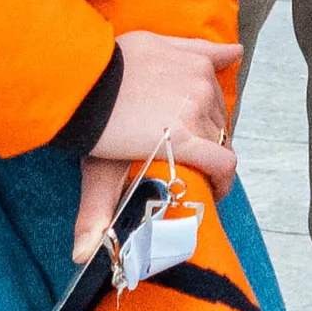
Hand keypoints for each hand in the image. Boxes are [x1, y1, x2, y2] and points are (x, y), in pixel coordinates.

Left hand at [74, 33, 239, 254]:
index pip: (225, 166)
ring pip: (216, 103)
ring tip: (188, 120)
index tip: (212, 190)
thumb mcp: (100, 176)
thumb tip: (79, 259)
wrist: (78, 81)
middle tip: (187, 155)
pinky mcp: (184, 52)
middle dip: (208, 149)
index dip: (221, 183)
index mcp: (186, 140)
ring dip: (208, 114)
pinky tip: (233, 55)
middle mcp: (199, 107)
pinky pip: (215, 54)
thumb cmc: (92, 130)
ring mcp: (195, 77)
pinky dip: (224, 57)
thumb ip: (97, 217)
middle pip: (219, 135)